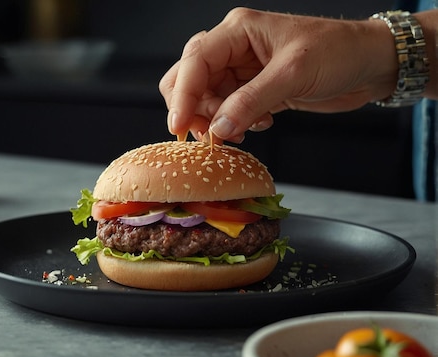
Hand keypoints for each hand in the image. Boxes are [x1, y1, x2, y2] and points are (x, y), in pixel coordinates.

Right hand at [159, 8, 398, 142]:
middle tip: (207, 134)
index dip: (183, 95)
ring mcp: (241, 71)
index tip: (179, 125)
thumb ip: (251, 101)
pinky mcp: (251, 90)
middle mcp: (233, 48)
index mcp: (237, 31)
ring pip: (205, 98)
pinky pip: (225, 110)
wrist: (369, 65)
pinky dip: (232, 124)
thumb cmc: (338, 52)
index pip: (195, 61)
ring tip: (240, 132)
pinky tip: (257, 126)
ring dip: (215, 121)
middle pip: (189, 78)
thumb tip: (218, 128)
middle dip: (193, 109)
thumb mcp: (293, 74)